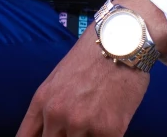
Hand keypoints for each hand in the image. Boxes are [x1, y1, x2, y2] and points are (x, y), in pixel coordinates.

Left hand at [16, 22, 148, 136]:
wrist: (123, 38)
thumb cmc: (93, 54)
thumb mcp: (60, 76)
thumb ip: (50, 106)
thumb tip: (49, 131)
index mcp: (43, 100)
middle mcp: (58, 114)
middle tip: (76, 125)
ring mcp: (82, 124)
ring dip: (87, 135)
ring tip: (96, 117)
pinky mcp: (109, 131)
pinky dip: (106, 135)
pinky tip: (111, 121)